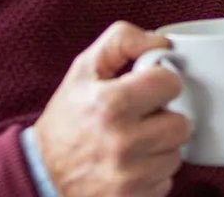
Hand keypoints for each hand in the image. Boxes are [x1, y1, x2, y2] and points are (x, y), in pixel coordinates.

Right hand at [34, 21, 190, 196]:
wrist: (41, 173)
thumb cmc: (67, 118)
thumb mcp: (84, 69)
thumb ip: (121, 42)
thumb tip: (162, 42)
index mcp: (111, 104)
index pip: (171, 84)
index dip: (161, 82)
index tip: (149, 88)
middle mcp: (123, 142)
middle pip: (182, 124)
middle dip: (165, 118)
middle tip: (144, 119)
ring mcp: (129, 176)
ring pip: (176, 155)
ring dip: (160, 148)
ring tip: (135, 142)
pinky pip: (165, 182)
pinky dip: (152, 174)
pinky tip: (131, 165)